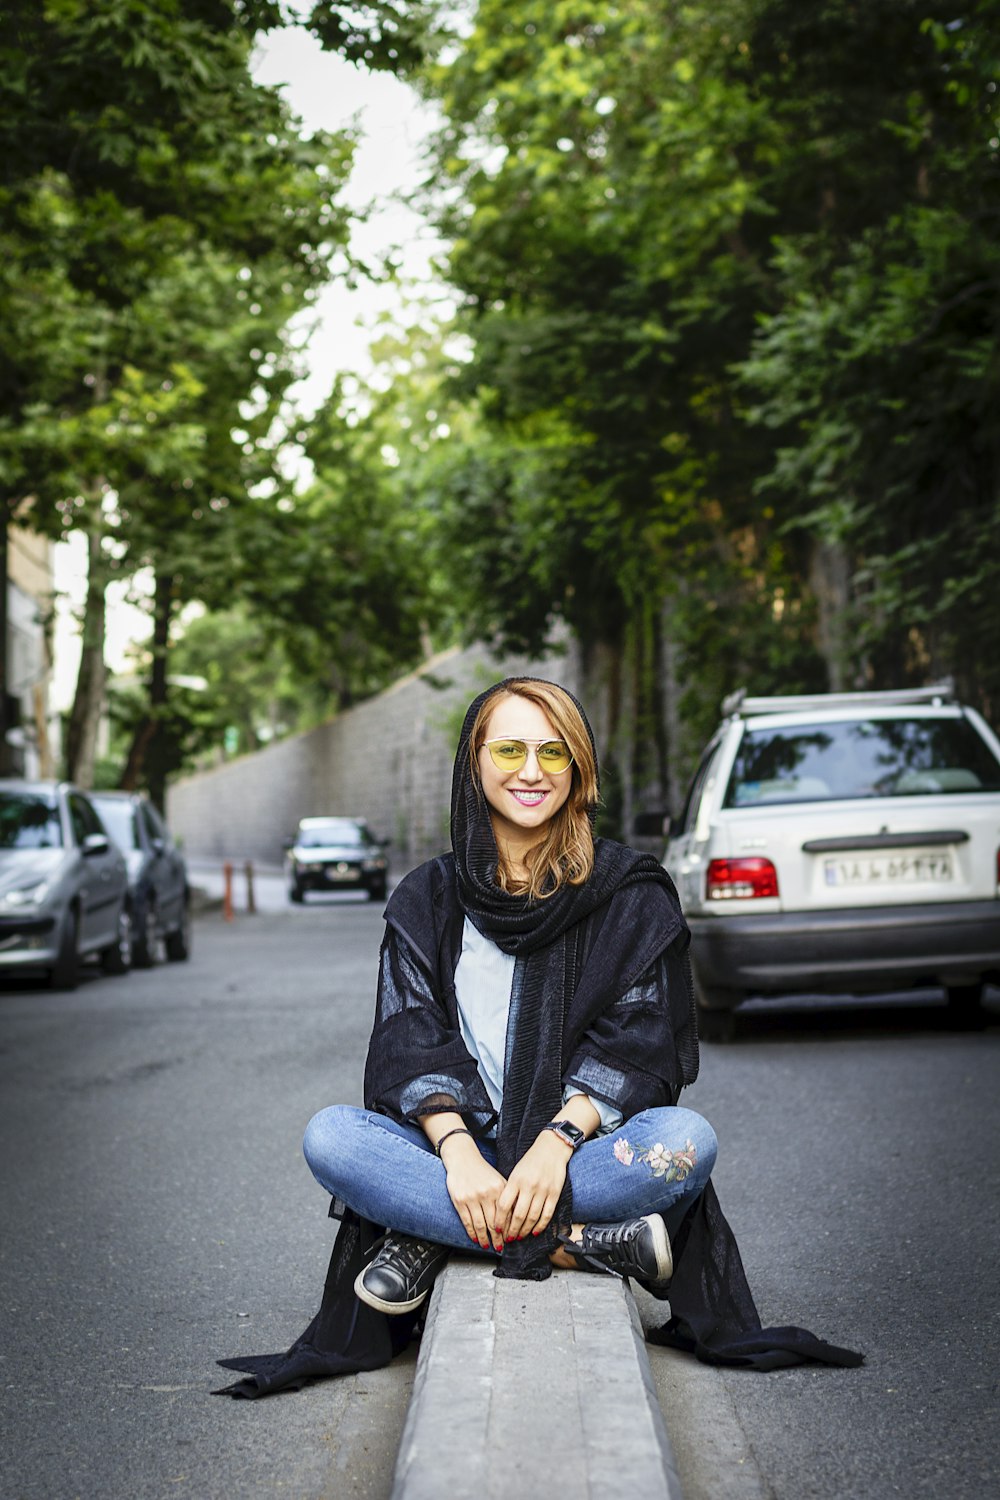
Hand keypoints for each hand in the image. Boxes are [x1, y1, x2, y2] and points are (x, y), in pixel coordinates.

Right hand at [440, 1135, 508, 1251]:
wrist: (463, 1158)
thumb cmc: (482, 1171)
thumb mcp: (498, 1181)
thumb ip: (507, 1198)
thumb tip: (515, 1219)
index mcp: (499, 1188)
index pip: (507, 1215)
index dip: (508, 1230)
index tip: (510, 1239)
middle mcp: (486, 1193)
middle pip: (494, 1223)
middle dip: (497, 1238)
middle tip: (499, 1248)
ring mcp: (472, 1197)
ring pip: (480, 1225)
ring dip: (484, 1239)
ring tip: (486, 1246)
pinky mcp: (460, 1200)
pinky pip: (467, 1221)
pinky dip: (471, 1232)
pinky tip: (475, 1238)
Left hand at [496, 1133, 570, 1241]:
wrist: (552, 1147)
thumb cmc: (531, 1160)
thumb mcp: (516, 1172)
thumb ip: (510, 1190)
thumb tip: (503, 1212)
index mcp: (516, 1180)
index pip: (504, 1205)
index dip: (499, 1220)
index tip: (496, 1229)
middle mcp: (529, 1186)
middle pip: (518, 1215)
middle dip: (512, 1230)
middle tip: (508, 1239)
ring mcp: (543, 1190)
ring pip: (532, 1217)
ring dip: (525, 1231)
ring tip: (520, 1237)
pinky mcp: (554, 1193)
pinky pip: (547, 1214)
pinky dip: (540, 1226)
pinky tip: (535, 1232)